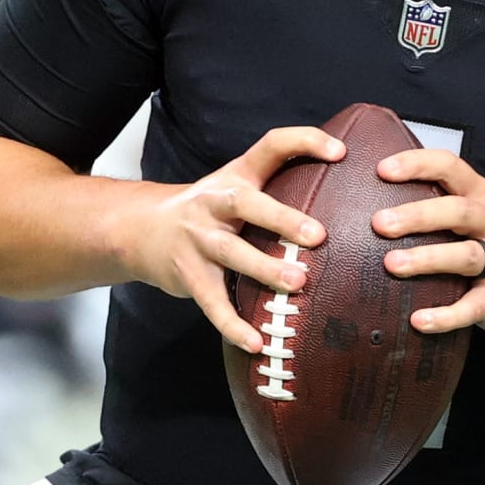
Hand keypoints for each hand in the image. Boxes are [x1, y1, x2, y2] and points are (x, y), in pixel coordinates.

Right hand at [112, 127, 341, 353]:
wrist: (140, 229)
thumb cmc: (210, 208)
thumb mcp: (237, 183)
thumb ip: (279, 183)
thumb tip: (344, 190)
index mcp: (236, 175)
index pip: (272, 146)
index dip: (304, 141)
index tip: (340, 151)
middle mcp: (214, 202)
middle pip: (246, 203)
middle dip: (281, 218)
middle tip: (318, 236)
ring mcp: (198, 239)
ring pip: (231, 253)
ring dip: (264, 269)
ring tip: (299, 283)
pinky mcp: (189, 276)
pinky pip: (212, 303)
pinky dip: (233, 325)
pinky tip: (257, 343)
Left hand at [372, 150, 484, 338]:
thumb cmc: (483, 238)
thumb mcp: (467, 209)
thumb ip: (432, 198)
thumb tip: (367, 195)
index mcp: (479, 193)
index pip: (450, 167)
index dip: (417, 164)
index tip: (382, 170)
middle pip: (458, 212)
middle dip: (418, 216)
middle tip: (380, 223)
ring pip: (465, 256)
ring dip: (427, 259)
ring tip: (392, 264)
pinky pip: (473, 306)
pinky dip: (446, 315)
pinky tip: (419, 320)